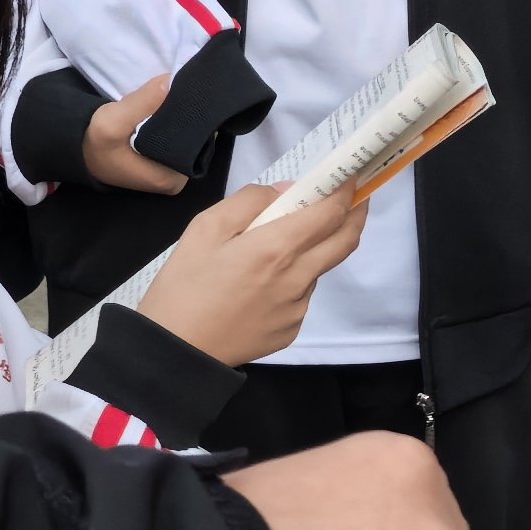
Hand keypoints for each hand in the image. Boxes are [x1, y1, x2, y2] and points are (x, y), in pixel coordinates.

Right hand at [80, 69, 182, 194]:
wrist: (82, 151)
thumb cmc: (97, 143)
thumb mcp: (112, 122)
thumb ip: (142, 102)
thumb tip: (171, 80)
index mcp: (172, 180)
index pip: (196, 142)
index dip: (190, 115)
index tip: (180, 93)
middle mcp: (178, 180)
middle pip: (194, 139)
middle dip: (183, 114)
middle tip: (170, 92)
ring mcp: (174, 172)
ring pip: (186, 134)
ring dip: (176, 115)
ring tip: (163, 100)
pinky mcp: (167, 161)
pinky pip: (178, 135)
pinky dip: (170, 120)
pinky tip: (161, 108)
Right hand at [139, 181, 368, 366]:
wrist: (175, 353)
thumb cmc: (184, 286)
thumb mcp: (205, 228)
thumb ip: (250, 201)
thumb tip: (286, 191)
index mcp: (276, 249)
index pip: (330, 213)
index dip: (346, 191)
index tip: (350, 176)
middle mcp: (297, 279)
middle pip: (345, 241)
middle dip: (355, 214)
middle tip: (353, 198)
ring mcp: (297, 308)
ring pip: (317, 268)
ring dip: (310, 250)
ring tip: (270, 251)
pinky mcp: (290, 330)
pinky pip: (300, 296)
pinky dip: (291, 280)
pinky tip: (257, 287)